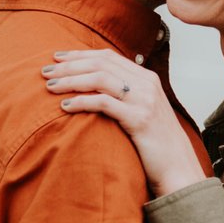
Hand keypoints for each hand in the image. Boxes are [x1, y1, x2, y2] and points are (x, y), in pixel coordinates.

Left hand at [44, 49, 209, 196]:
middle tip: (45, 72)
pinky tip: (65, 106)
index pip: (107, 57)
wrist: (178, 168)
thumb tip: (95, 88)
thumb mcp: (142, 111)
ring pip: (100, 79)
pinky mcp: (139, 119)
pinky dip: (82, 101)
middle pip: (100, 64)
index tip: (56, 58)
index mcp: (146, 78)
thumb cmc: (155, 144)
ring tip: (50, 87)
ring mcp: (144, 100)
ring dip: (71, 80)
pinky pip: (104, 103)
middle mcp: (146, 84)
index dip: (79, 54)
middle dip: (69, 65)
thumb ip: (125, 95)